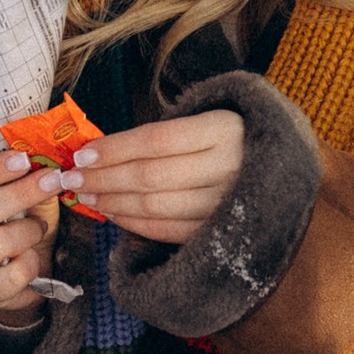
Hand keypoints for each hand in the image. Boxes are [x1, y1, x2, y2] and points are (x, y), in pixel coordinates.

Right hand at [0, 148, 60, 324]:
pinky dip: (30, 263)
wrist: (9, 269)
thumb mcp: (8, 191)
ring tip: (38, 226)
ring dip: (27, 231)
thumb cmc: (8, 220)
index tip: (25, 160)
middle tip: (51, 182)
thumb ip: (19, 176)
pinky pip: (10, 277)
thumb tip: (44, 160)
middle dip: (20, 194)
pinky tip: (30, 256)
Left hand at [68, 109, 245, 245]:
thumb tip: (97, 152)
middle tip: (71, 179)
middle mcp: (229, 166)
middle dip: (103, 178)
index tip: (82, 154)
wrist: (282, 170)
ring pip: (154, 205)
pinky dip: (133, 223)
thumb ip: (160, 136)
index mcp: (224, 129)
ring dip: (112, 202)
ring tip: (87, 195)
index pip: (156, 140)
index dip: (114, 149)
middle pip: (150, 175)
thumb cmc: (228, 141)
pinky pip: (166, 230)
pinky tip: (113, 213)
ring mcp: (226, 203)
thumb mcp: (205, 122)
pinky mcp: (220, 231)